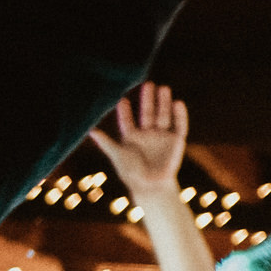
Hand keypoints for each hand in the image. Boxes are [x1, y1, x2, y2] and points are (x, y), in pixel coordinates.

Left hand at [87, 82, 187, 200]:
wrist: (151, 186)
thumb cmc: (132, 173)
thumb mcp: (118, 155)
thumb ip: (106, 142)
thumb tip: (90, 130)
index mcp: (132, 138)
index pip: (128, 121)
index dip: (125, 112)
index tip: (122, 100)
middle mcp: (147, 135)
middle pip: (148, 113)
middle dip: (148, 100)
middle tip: (147, 84)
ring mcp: (162, 136)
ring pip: (163, 115)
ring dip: (163, 102)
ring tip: (163, 88)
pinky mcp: (176, 141)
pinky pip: (179, 125)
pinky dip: (180, 115)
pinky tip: (178, 103)